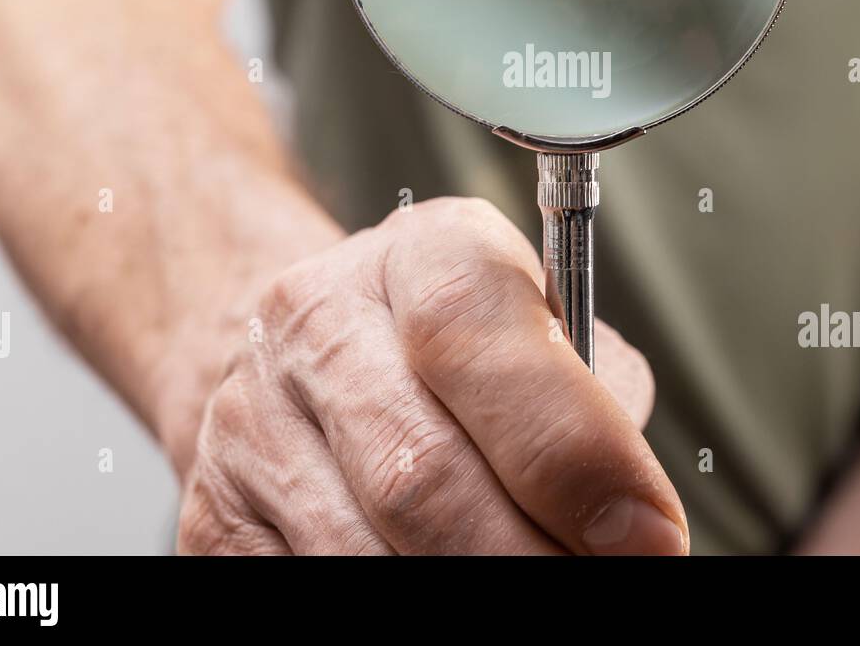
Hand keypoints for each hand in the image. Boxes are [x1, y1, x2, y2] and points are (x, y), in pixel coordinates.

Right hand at [174, 197, 686, 554]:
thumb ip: (589, 400)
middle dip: (528, 555)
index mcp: (425, 253)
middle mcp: (320, 319)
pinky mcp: (214, 513)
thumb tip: (631, 519)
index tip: (645, 535)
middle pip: (419, 469)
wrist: (303, 351)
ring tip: (534, 589)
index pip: (480, 336)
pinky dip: (391, 605)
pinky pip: (306, 586)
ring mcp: (252, 419)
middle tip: (599, 584)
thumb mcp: (536, 326)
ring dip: (464, 590)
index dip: (572, 451)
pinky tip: (444, 591)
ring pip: (362, 548)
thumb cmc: (456, 345)